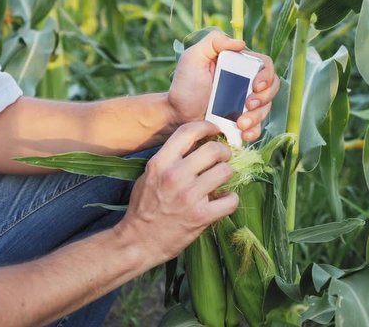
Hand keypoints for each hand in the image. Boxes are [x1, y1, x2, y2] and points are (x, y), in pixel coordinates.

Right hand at [114, 121, 238, 262]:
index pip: (188, 132)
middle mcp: (175, 176)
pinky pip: (231, 199)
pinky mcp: (201, 216)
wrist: (138, 242)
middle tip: (223, 158)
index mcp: (160, 164)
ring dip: (227, 175)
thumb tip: (196, 144)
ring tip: (221, 181)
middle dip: (224, 152)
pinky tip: (223, 201)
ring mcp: (189, 196)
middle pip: (214, 150)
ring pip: (225, 172)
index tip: (215, 130)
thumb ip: (169, 159)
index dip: (207, 126)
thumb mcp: (149, 176)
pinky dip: (230, 199)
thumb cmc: (144, 208)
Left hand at [168, 30, 280, 142]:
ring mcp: (246, 104)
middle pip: (271, 88)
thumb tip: (241, 43)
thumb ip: (213, 42)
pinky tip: (244, 133)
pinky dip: (254, 131)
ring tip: (240, 123)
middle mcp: (247, 84)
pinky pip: (257, 127)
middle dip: (264, 98)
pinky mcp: (242, 122)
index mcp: (240, 65)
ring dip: (257, 117)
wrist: (177, 114)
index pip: (265, 66)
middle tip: (248, 105)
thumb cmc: (184, 84)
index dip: (267, 76)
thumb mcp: (193, 56)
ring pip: (266, 109)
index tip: (256, 85)